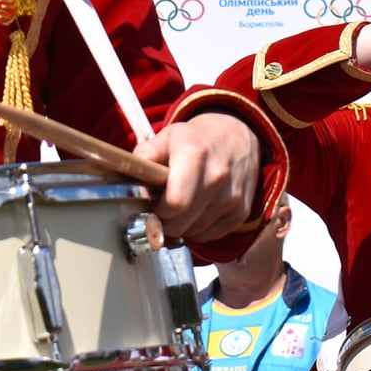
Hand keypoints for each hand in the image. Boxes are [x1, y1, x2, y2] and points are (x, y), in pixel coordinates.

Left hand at [134, 111, 260, 245]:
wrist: (239, 135)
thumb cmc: (197, 139)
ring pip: (193, 232)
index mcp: (194, 154)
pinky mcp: (241, 212)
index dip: (157, 210)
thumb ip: (145, 156)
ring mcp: (232, 197)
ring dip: (182, 224)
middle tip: (161, 206)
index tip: (152, 202)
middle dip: (165, 220)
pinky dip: (198, 228)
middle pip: (181, 223)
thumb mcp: (167, 136)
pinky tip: (197, 209)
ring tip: (181, 203)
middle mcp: (217, 176)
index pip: (174, 203)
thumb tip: (129, 179)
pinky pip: (209, 235)